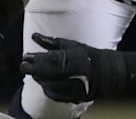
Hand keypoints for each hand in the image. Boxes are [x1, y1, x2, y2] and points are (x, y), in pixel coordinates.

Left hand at [20, 33, 135, 102]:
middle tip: (24, 66)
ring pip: (49, 86)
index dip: (34, 59)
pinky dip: (48, 90)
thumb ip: (52, 42)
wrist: (111, 73)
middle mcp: (74, 74)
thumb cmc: (91, 56)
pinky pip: (56, 96)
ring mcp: (75, 87)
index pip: (48, 60)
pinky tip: (44, 84)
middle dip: (32, 70)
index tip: (25, 57)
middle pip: (46, 74)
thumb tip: (35, 37)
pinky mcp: (76, 97)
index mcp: (73, 59)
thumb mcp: (72, 45)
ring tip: (34, 73)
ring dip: (39, 79)